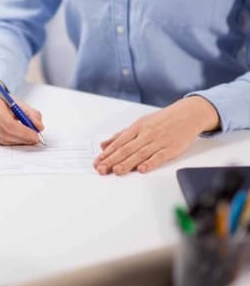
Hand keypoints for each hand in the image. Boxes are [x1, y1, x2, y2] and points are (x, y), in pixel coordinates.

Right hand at [0, 82, 43, 144]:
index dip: (23, 132)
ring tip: (28, 139)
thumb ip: (30, 113)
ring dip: (18, 141)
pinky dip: (11, 142)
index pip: (9, 123)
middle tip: (35, 139)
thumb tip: (39, 127)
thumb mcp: (17, 101)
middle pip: (6, 134)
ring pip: (3, 140)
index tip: (35, 135)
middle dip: (23, 138)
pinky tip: (18, 138)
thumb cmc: (2, 99)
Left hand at [93, 96, 219, 174]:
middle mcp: (146, 134)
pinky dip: (151, 162)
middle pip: (126, 149)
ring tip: (116, 170)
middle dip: (112, 160)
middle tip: (101, 169)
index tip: (97, 162)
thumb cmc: (162, 120)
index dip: (106, 153)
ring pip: (140, 153)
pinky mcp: (172, 148)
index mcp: (137, 127)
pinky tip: (142, 169)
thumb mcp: (140, 123)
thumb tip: (103, 145)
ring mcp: (159, 141)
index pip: (118, 143)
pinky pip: (160, 156)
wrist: (188, 114)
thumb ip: (121, 135)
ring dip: (128, 163)